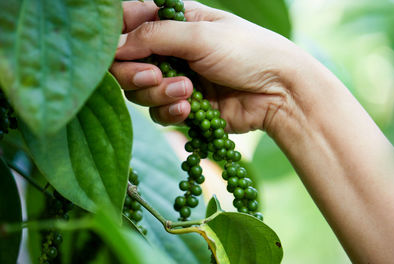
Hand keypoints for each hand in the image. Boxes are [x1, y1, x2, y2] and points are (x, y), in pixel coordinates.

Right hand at [111, 1, 307, 133]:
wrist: (278, 92)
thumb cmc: (247, 51)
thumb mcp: (200, 35)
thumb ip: (154, 36)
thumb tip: (115, 46)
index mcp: (173, 20)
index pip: (128, 23)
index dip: (117, 38)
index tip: (121, 51)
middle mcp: (169, 48)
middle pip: (125, 63)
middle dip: (135, 73)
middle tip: (155, 75)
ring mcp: (175, 78)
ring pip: (139, 91)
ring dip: (158, 93)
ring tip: (188, 91)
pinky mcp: (183, 106)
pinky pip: (159, 113)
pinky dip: (170, 112)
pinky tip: (189, 109)